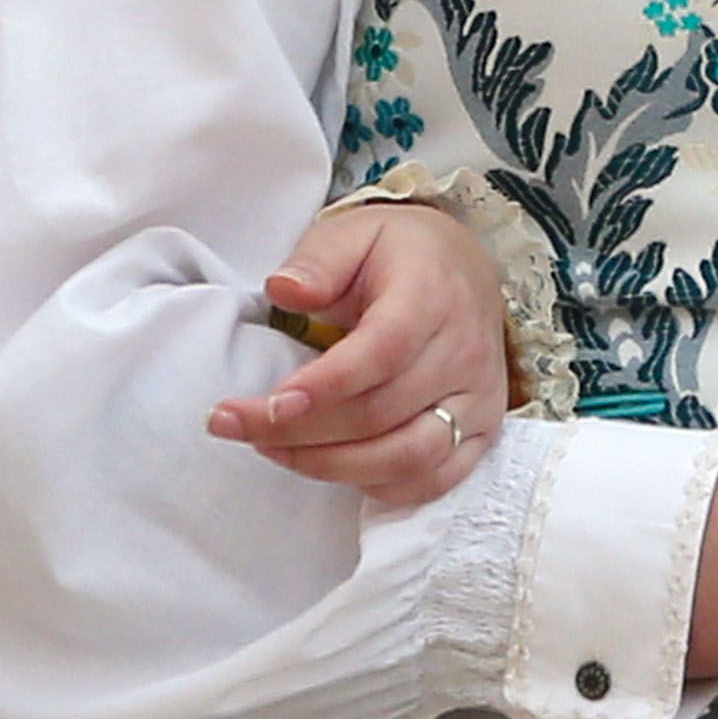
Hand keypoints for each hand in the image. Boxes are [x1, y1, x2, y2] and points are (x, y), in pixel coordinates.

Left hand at [207, 199, 515, 508]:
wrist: (461, 267)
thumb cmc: (398, 253)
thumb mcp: (352, 233)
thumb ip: (318, 261)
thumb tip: (283, 290)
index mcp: (432, 296)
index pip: (382, 352)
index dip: (324, 387)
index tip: (269, 403)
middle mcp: (464, 353)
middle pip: (380, 413)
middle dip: (299, 431)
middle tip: (236, 425)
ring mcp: (477, 399)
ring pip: (406, 458)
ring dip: (331, 466)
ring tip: (273, 448)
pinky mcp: (480, 432)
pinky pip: (431, 480)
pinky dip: (377, 485)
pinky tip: (332, 466)